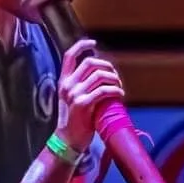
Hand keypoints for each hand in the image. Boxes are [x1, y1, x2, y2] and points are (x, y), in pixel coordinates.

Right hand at [54, 37, 123, 152]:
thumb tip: (103, 73)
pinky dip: (115, 90)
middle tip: (115, 76)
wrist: (67, 140)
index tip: (93, 42)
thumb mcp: (73, 99)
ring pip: (99, 75)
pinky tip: (120, 94)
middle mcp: (67, 85)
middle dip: (107, 66)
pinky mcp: (83, 104)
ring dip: (114, 79)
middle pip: (90, 62)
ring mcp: (74, 94)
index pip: (69, 56)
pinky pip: (103, 90)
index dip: (81, 45)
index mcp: (63, 81)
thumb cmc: (75, 120)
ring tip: (119, 87)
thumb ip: (82, 85)